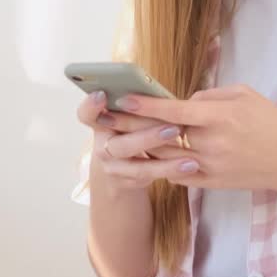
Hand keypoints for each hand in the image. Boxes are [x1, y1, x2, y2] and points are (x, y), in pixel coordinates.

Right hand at [76, 91, 200, 189]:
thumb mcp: (128, 118)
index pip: (86, 114)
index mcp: (100, 123)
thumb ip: (137, 109)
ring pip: (137, 167)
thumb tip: (163, 98)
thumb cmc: (132, 130)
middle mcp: (102, 146)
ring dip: (165, 163)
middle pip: (119, 144)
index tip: (101, 94)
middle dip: (147, 137)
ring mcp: (113, 167)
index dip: (91, 106)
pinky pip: (150, 178)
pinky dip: (170, 171)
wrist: (120, 168)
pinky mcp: (127, 182)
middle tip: (172, 129)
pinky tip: (190, 167)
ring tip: (189, 159)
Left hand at [115, 84, 276, 191]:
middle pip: (160, 135)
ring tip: (117, 136)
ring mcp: (208, 166)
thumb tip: (183, 101)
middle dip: (131, 126)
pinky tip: (145, 156)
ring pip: (164, 157)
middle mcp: (209, 143)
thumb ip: (210, 95)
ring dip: (139, 146)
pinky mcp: (209, 182)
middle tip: (106, 118)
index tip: (123, 99)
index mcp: (218, 117)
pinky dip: (160, 164)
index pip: (173, 110)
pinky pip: (176, 173)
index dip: (145, 105)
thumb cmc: (271, 123)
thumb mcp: (244, 95)